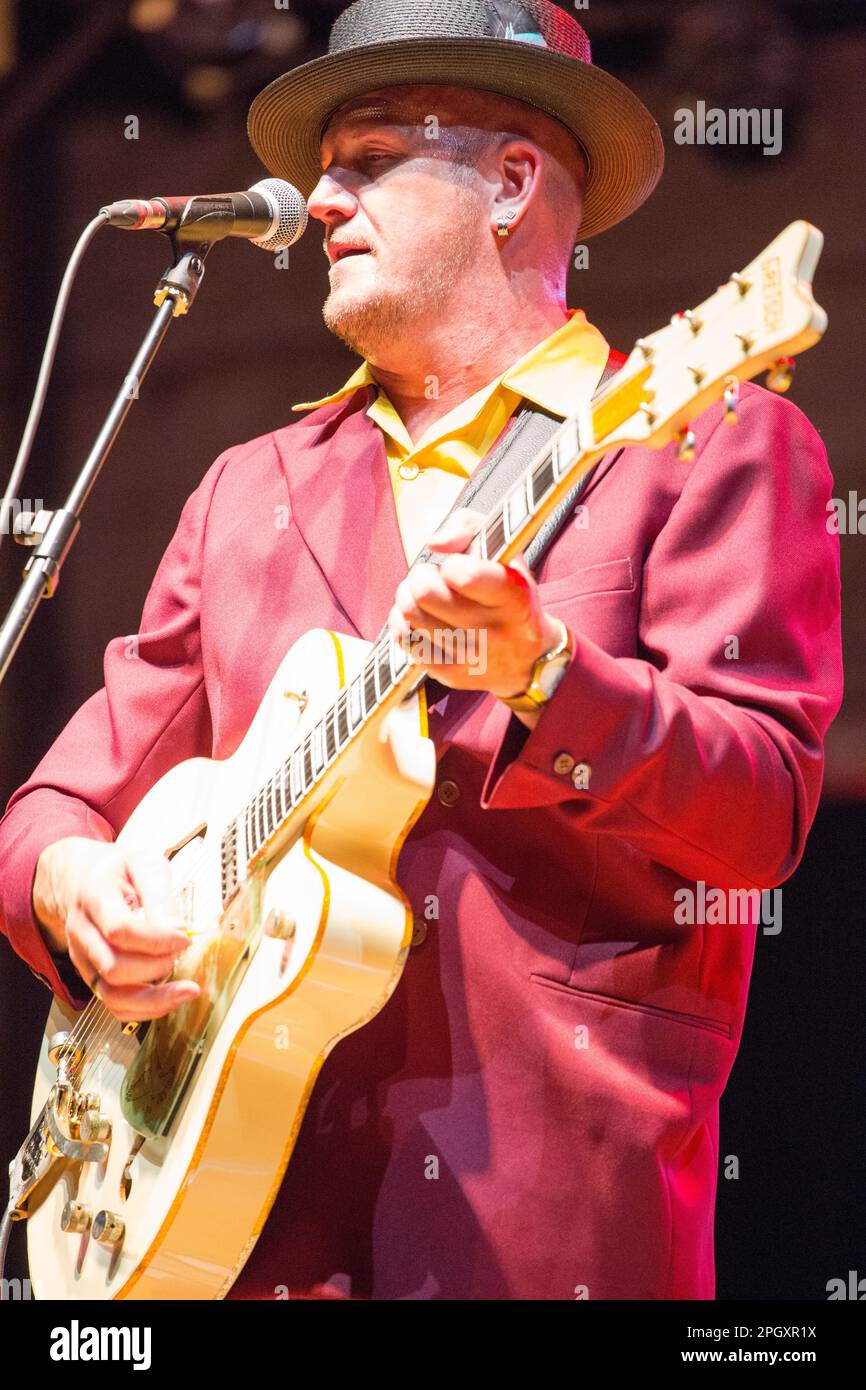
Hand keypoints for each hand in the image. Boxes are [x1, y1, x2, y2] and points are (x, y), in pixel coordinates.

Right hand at [33, 837, 199, 1020]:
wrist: (90, 880)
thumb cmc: (122, 873)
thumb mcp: (144, 864)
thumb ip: (160, 894)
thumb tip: (177, 929)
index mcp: (93, 897)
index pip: (119, 929)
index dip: (156, 940)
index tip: (185, 938)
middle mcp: (82, 932)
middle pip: (113, 967)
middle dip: (156, 966)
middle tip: (181, 952)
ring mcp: (84, 958)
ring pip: (112, 995)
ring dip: (154, 999)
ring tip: (187, 990)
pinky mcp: (93, 976)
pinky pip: (115, 1006)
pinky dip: (146, 1009)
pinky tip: (170, 998)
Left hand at [387, 509, 561, 713]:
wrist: (528, 657)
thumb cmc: (511, 591)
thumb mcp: (506, 550)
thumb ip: (469, 526)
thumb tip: (435, 543)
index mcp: (513, 595)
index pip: (464, 576)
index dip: (452, 565)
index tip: (459, 567)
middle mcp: (492, 631)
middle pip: (424, 593)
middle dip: (421, 577)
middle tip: (433, 578)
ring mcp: (468, 657)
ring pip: (409, 614)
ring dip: (409, 597)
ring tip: (426, 596)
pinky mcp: (448, 674)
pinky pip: (405, 639)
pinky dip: (404, 622)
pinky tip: (421, 617)